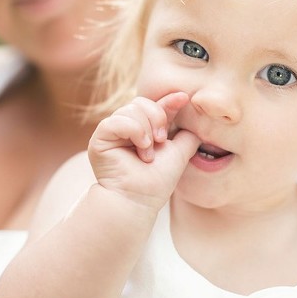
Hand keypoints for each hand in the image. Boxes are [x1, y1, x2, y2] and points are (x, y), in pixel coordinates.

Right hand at [88, 92, 199, 210]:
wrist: (139, 200)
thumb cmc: (157, 181)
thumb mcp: (180, 153)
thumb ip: (187, 135)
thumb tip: (196, 122)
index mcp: (143, 129)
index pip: (155, 105)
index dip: (169, 100)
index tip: (184, 98)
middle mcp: (126, 128)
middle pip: (142, 102)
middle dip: (157, 117)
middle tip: (162, 140)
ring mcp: (112, 132)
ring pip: (131, 109)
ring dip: (146, 130)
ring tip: (148, 153)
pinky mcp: (100, 138)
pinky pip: (116, 121)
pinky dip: (133, 130)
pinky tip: (141, 148)